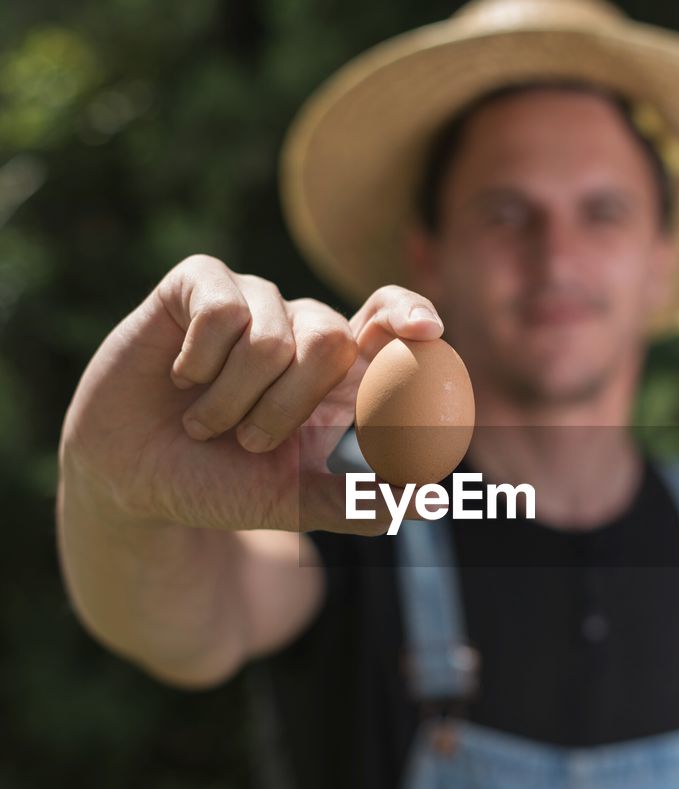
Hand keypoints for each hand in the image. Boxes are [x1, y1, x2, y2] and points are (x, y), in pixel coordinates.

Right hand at [60, 255, 443, 533]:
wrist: (134, 482)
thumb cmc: (221, 485)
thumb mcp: (294, 503)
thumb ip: (362, 502)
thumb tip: (435, 499)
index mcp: (338, 372)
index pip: (391, 321)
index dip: (410, 317)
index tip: (425, 334)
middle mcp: (300, 327)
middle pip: (330, 339)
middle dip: (288, 407)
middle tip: (248, 441)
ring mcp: (250, 301)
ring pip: (270, 336)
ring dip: (233, 400)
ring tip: (205, 422)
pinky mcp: (197, 285)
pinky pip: (220, 311)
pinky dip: (200, 362)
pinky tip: (181, 378)